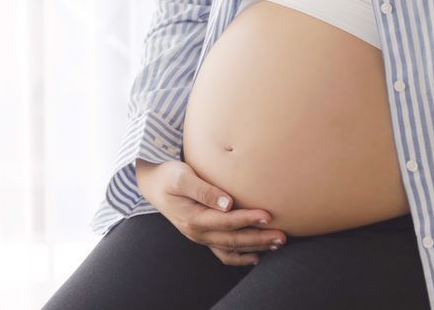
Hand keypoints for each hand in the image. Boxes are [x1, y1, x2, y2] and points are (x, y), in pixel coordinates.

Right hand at [135, 157, 285, 265]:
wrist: (151, 184)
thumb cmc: (168, 175)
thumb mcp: (182, 177)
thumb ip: (204, 190)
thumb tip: (228, 203)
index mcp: (193, 218)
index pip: (226, 221)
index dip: (248, 219)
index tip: (268, 215)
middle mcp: (197, 232)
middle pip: (233, 239)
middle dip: (259, 238)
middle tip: (282, 236)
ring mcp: (200, 236)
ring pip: (231, 248)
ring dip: (255, 247)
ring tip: (276, 244)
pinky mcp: (202, 235)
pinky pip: (223, 253)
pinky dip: (240, 257)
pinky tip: (256, 256)